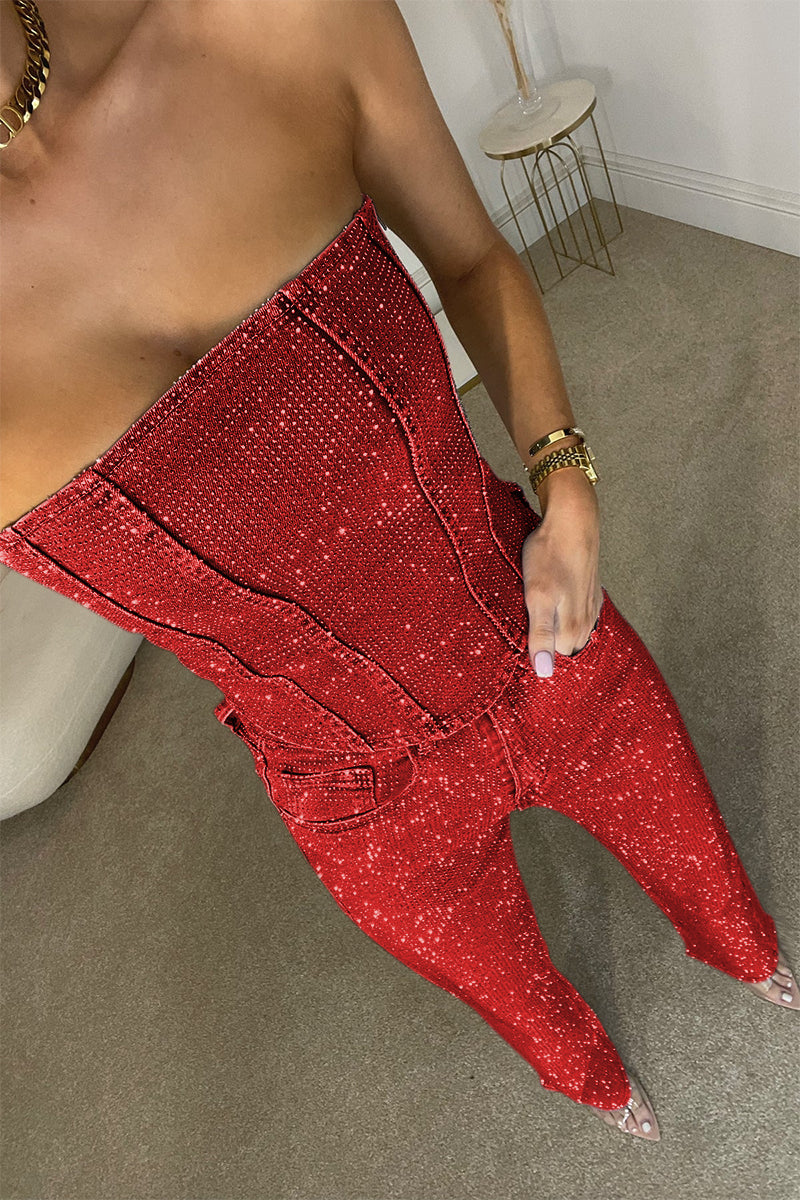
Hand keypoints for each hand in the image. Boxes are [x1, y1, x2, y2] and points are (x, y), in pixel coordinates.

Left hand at [521, 491, 602, 677]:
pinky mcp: (592, 593)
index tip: (519, 633)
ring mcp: (591, 607)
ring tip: (540, 608)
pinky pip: (579, 615)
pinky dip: (566, 612)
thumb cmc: (550, 556)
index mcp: (571, 629)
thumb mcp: (537, 598)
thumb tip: (544, 672)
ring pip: (572, 632)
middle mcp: (586, 623)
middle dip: (545, 640)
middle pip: (562, 648)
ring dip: (556, 626)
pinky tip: (556, 598)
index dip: (533, 648)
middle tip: (527, 617)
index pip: (551, 659)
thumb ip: (541, 636)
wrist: (573, 521)